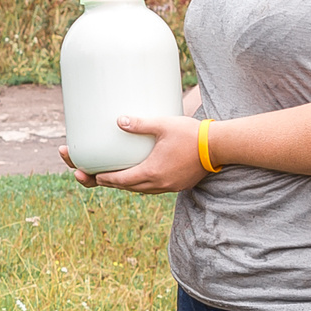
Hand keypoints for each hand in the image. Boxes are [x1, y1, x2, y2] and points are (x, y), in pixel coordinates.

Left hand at [60, 115, 209, 194]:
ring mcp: (169, 187)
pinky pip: (153, 188)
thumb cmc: (192, 134)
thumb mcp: (163, 125)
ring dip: (125, 185)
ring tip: (112, 177)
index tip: (90, 175)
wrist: (220, 147)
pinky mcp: (178, 185)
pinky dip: (141, 184)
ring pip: (140, 190)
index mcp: (151, 172)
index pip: (120, 180)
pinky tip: (138, 175)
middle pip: (127, 187)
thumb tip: (119, 120)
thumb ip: (140, 124)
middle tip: (93, 176)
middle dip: (109, 182)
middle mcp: (158, 184)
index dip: (103, 179)